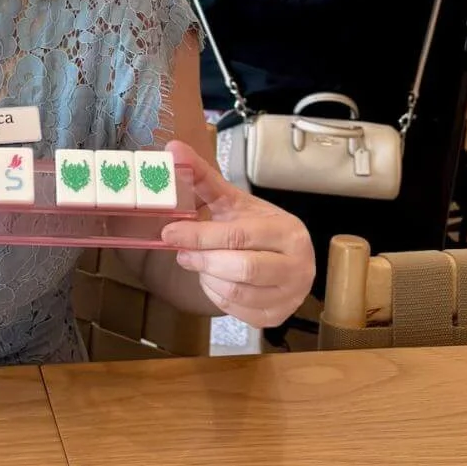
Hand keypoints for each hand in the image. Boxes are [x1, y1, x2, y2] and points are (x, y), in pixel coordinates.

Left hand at [159, 140, 314, 327]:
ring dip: (208, 278)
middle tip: (182, 254)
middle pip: (242, 268)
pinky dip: (217, 296)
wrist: (284, 256)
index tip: (169, 233)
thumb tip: (173, 149)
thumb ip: (202, 177)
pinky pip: (238, 311)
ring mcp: (291, 294)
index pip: (238, 235)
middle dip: (203, 260)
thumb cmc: (254, 226)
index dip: (199, 236)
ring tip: (201, 264)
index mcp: (286, 231)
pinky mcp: (278, 316)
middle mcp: (298, 265)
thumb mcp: (232, 200)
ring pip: (238, 293)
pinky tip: (214, 280)